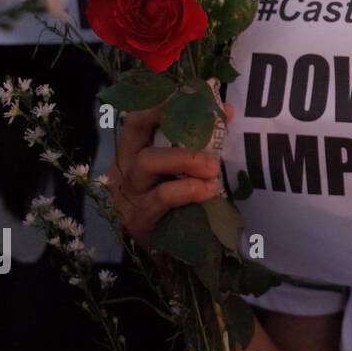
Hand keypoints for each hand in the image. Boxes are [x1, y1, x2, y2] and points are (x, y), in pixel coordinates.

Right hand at [104, 103, 227, 247]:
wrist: (175, 259)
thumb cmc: (182, 208)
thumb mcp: (185, 172)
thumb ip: (198, 145)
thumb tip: (228, 111)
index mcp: (133, 153)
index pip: (139, 115)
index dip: (164, 100)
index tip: (193, 91)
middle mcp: (123, 169)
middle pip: (136, 128)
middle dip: (173, 119)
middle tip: (209, 126)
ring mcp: (127, 195)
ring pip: (147, 162)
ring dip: (186, 159)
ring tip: (213, 168)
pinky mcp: (138, 220)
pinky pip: (160, 197)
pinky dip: (188, 190)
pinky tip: (209, 190)